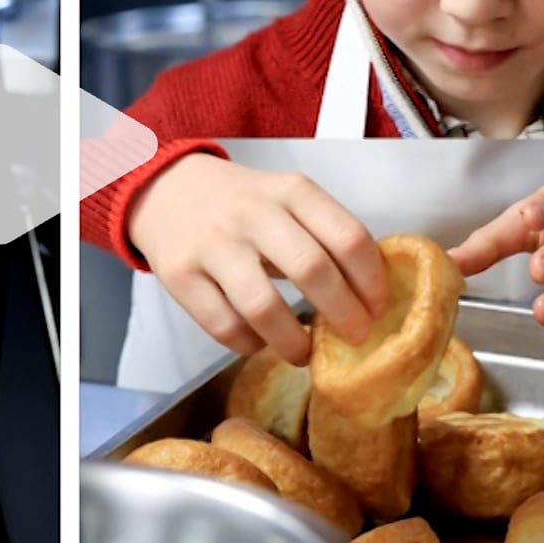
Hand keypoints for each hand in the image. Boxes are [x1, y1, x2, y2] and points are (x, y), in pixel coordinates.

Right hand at [126, 154, 387, 363]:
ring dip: (294, 341)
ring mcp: (213, 244)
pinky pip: (223, 326)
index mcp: (291, 191)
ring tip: (305, 353)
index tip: (378, 309)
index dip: (372, 282)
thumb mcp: (287, 198)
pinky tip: (259, 341)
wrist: (165, 189)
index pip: (348, 237)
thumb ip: (324, 235)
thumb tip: (367, 297)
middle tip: (354, 337)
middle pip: (312, 270)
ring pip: (263, 306)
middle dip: (343, 315)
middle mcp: (253, 213)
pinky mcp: (179, 275)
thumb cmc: (242, 204)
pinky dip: (250, 344)